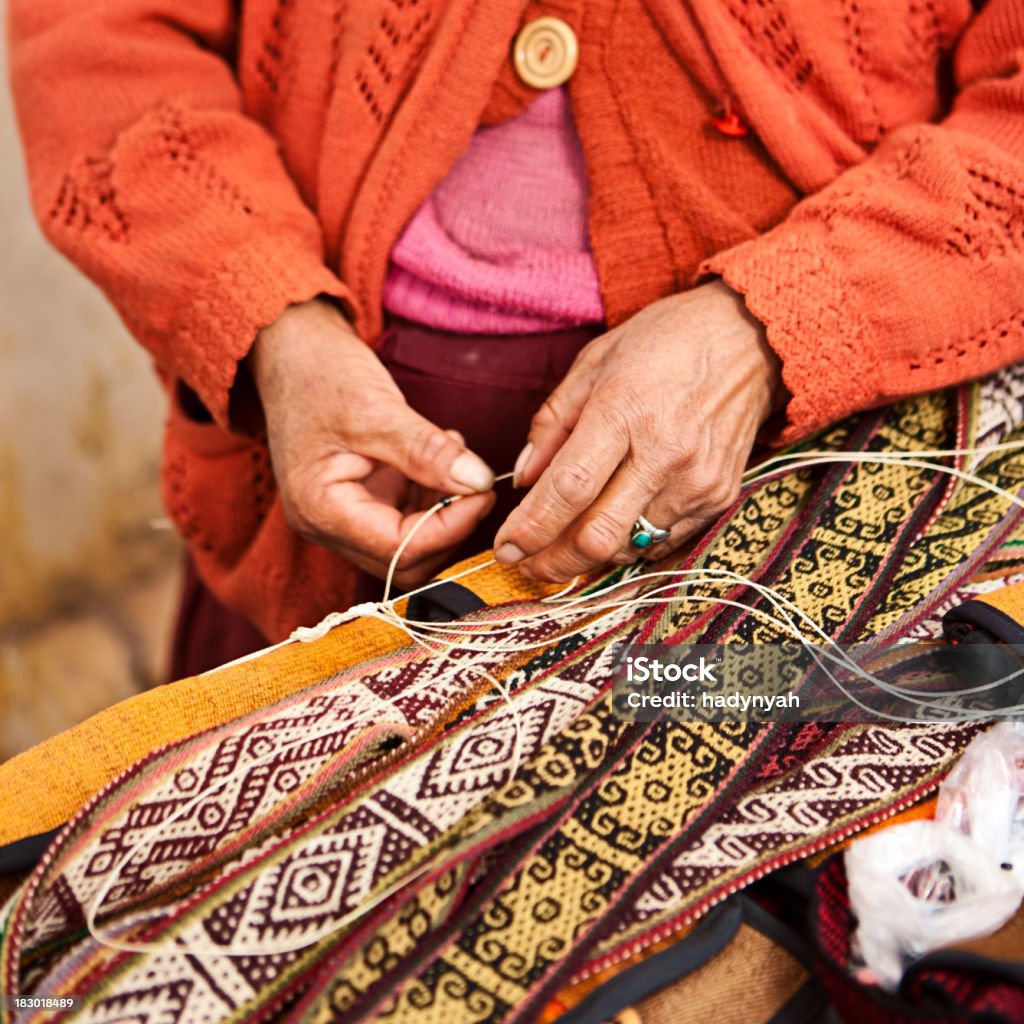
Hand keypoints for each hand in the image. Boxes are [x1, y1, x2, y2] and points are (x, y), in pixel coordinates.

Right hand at [249, 298, 495, 588]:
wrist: (290, 348)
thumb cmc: (320, 373)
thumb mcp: (376, 410)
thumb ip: (427, 451)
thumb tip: (479, 482)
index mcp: (320, 510)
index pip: (399, 550)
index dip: (450, 526)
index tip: (484, 491)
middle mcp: (327, 525)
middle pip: (405, 561)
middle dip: (449, 527)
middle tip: (479, 483)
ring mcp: (343, 516)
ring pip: (411, 544)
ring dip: (444, 511)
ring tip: (457, 457)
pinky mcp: (360, 500)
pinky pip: (406, 517)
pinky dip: (433, 495)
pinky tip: (443, 455)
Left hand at [492, 281, 783, 580]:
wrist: (747, 340)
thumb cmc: (663, 344)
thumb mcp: (594, 363)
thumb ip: (552, 423)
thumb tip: (524, 480)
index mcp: (624, 410)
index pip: (568, 489)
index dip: (530, 529)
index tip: (505, 547)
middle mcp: (664, 452)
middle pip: (598, 535)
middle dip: (553, 563)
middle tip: (525, 565)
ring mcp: (696, 480)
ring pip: (628, 547)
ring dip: (588, 555)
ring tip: (563, 544)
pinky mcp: (719, 496)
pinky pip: (661, 542)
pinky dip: (628, 544)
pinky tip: (610, 526)